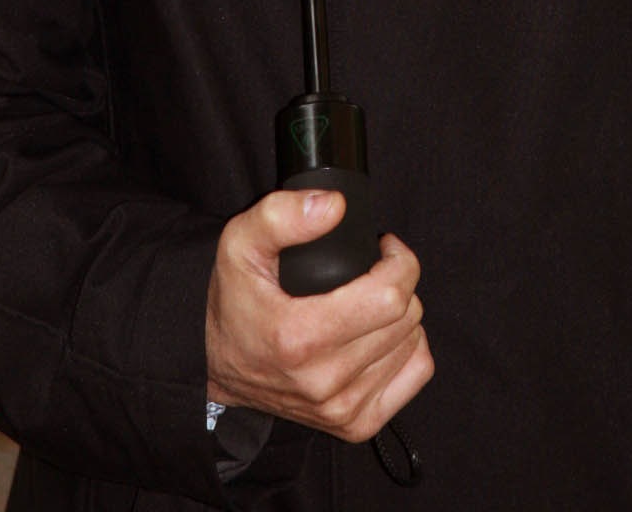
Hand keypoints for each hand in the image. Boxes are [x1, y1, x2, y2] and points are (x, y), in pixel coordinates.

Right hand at [205, 189, 432, 440]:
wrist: (216, 364)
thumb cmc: (234, 300)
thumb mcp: (240, 243)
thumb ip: (281, 215)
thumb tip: (334, 206)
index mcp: (300, 338)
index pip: (390, 297)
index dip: (398, 260)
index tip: (383, 247)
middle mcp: (323, 381)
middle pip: (405, 318)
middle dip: (398, 283)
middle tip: (371, 272)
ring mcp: (341, 409)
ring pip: (413, 343)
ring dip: (401, 315)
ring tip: (369, 302)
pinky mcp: (355, 425)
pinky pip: (415, 374)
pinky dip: (408, 348)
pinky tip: (381, 334)